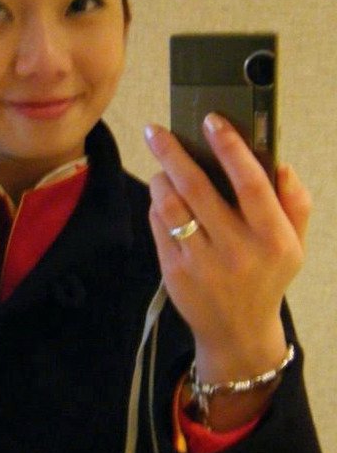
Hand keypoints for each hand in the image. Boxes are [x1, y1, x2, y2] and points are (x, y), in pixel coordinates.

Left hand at [144, 113, 310, 384]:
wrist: (238, 332)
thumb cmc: (266, 277)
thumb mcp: (294, 245)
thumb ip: (294, 203)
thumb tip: (281, 164)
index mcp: (273, 239)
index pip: (251, 183)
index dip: (230, 148)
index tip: (211, 120)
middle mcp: (238, 251)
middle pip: (198, 189)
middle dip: (173, 153)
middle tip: (156, 130)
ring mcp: (202, 263)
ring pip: (171, 206)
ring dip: (161, 179)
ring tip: (161, 166)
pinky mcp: (174, 273)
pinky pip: (159, 227)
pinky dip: (157, 205)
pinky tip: (162, 197)